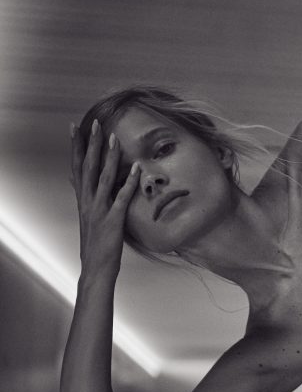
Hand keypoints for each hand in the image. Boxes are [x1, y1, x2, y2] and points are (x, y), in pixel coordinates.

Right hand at [70, 119, 140, 275]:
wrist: (96, 268)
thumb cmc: (95, 243)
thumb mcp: (87, 216)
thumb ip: (83, 196)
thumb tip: (74, 178)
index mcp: (82, 199)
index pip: (77, 167)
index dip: (77, 146)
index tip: (76, 127)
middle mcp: (87, 201)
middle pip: (88, 167)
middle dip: (91, 144)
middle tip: (94, 123)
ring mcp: (99, 210)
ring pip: (104, 178)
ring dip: (110, 157)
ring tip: (114, 138)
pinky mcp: (113, 220)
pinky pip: (121, 197)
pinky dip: (129, 182)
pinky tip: (136, 168)